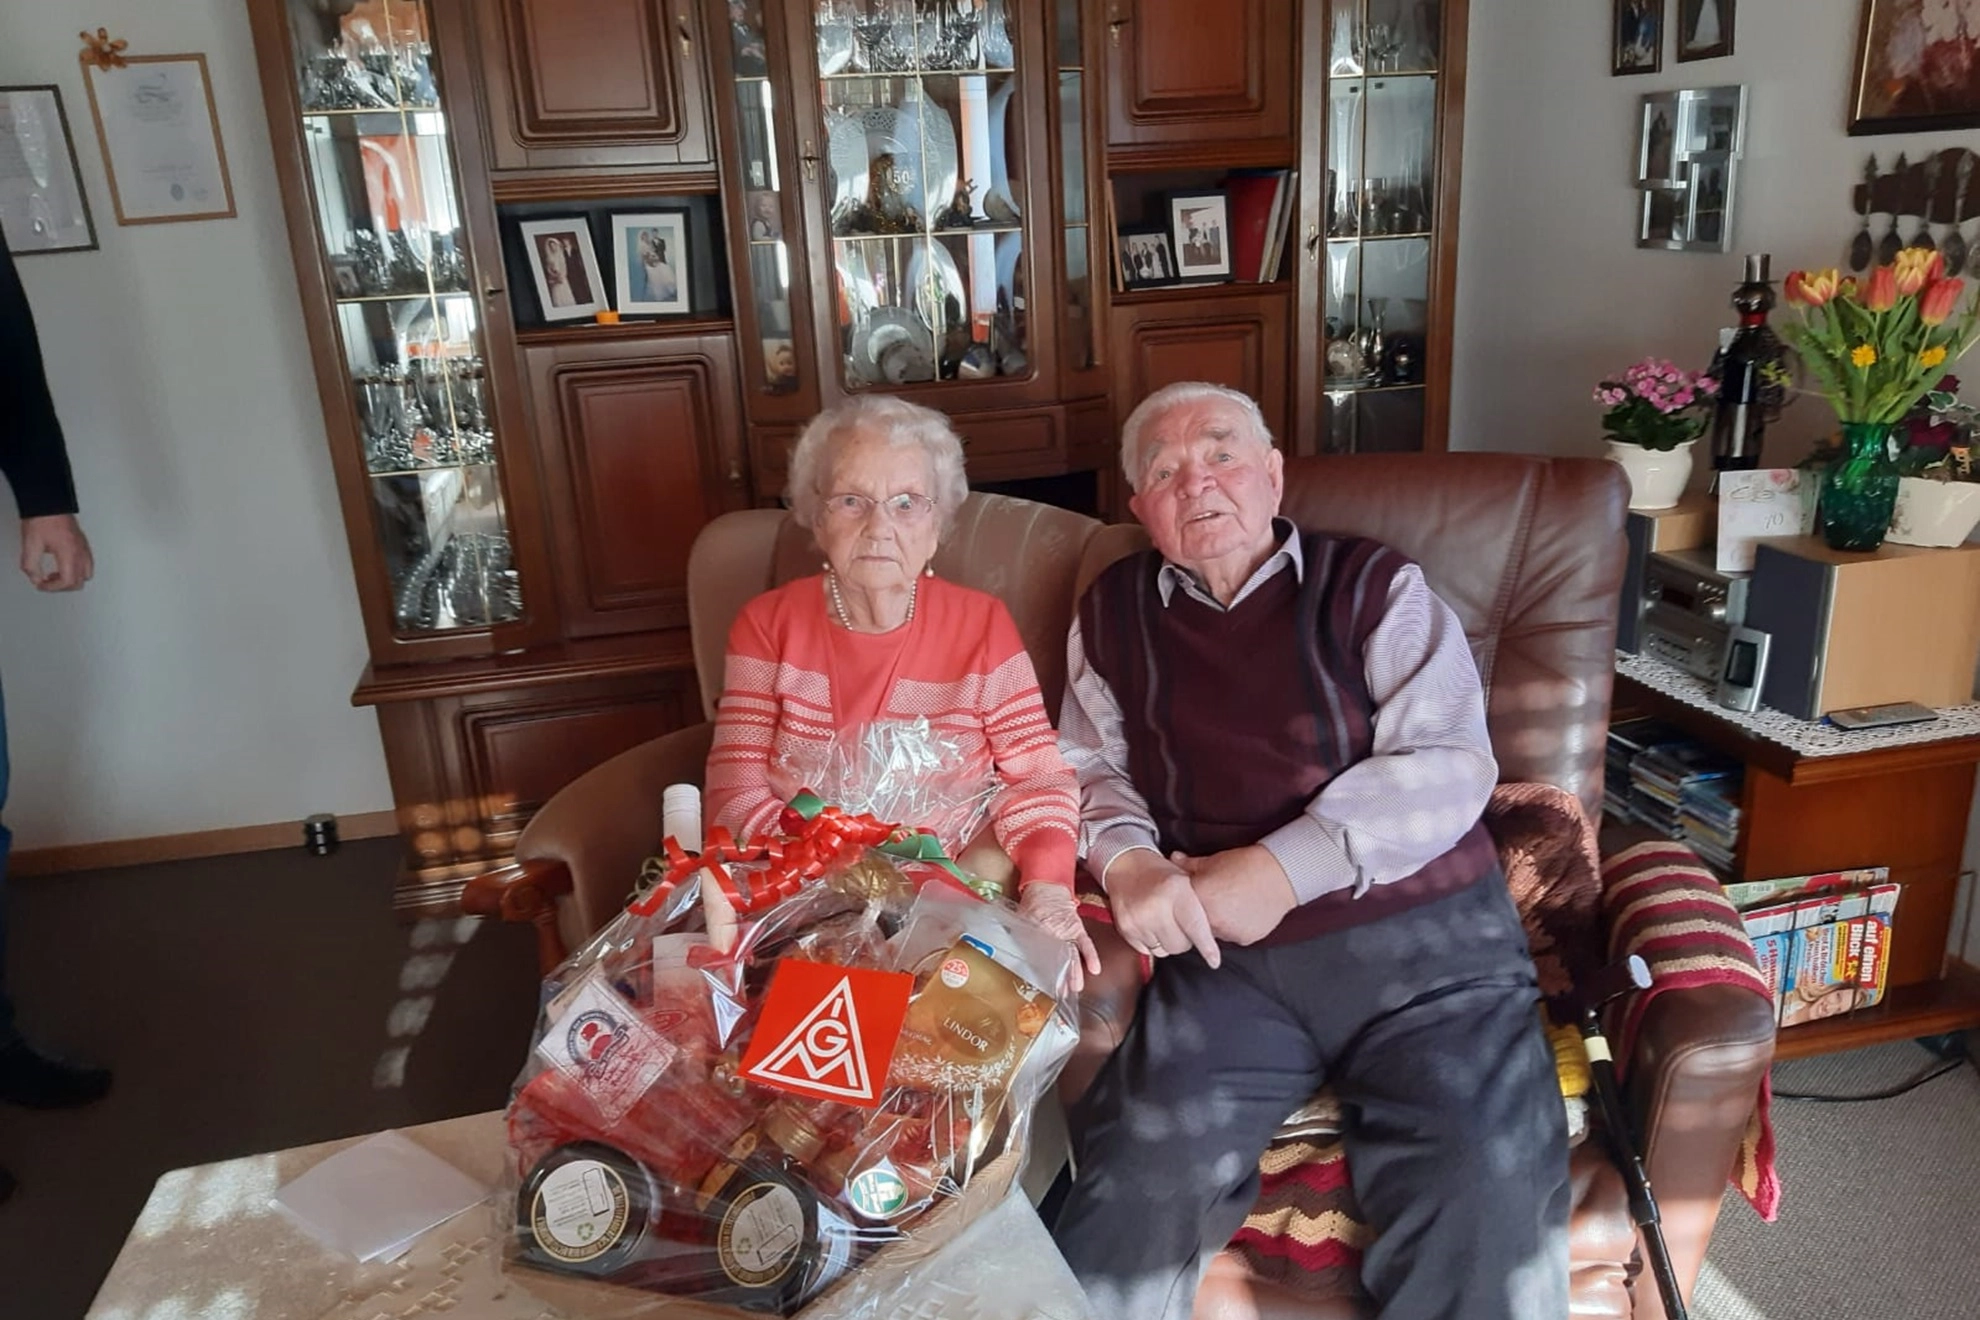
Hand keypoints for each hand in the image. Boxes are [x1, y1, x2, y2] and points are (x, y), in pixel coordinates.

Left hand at [20, 515, 92, 590]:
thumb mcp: (30, 544)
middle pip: (78, 582)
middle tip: (48, 582)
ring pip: (86, 575)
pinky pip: (87, 564)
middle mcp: (80, 552)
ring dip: (71, 579)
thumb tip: (35, 578)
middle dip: (61, 586)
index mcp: (69, 554)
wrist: (50, 503)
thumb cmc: (43, 519)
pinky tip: (65, 565)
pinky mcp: (83, 544)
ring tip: (57, 574)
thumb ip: (30, 566)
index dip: (52, 588)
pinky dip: (77, 570)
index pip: (67, 581)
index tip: (41, 585)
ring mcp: (84, 548)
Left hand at [1017, 881, 1101, 992]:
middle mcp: (1054, 934)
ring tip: (1076, 988)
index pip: (1039, 955)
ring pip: (1072, 954)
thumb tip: (1000, 947)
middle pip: (1057, 959)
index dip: (1041, 971)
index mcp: (1037, 932)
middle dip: (1060, 977)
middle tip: (1059, 993)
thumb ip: (1014, 935)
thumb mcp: (1019, 920)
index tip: (1041, 984)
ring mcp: (1068, 932)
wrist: (1047, 886)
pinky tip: (1095, 969)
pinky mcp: (1078, 929)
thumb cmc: (1031, 904)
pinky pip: (1086, 944)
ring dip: (1075, 972)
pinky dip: (1091, 956)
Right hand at [1104, 849, 1220, 967]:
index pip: (1194, 926)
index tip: (1214, 961)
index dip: (1206, 947)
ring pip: (1163, 950)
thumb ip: (1197, 905)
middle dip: (1185, 940)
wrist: (1124, 863)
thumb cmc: (1160, 873)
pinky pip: (1146, 950)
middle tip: (1180, 925)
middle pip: (1180, 945)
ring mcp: (1138, 919)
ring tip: (1163, 922)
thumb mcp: (1184, 878)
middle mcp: (1156, 906)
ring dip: (1167, 941)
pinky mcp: (1125, 928)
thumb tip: (1213, 936)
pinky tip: (1150, 924)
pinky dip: (1151, 942)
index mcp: (1175, 890)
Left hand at [1171, 846, 1297, 946]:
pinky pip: (1232, 936)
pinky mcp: (1244, 939)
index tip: (1191, 895)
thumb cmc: (1247, 865)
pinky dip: (1234, 927)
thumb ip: (1189, 864)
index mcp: (1199, 898)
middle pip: (1194, 922)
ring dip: (1216, 921)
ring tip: (1229, 904)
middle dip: (1198, 913)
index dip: (1184, 900)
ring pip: (1214, 931)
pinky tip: (1242, 912)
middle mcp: (1211, 920)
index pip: (1179, 906)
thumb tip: (1173, 859)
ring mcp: (1228, 932)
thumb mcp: (1213, 860)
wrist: (1280, 874)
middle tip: (1213, 899)